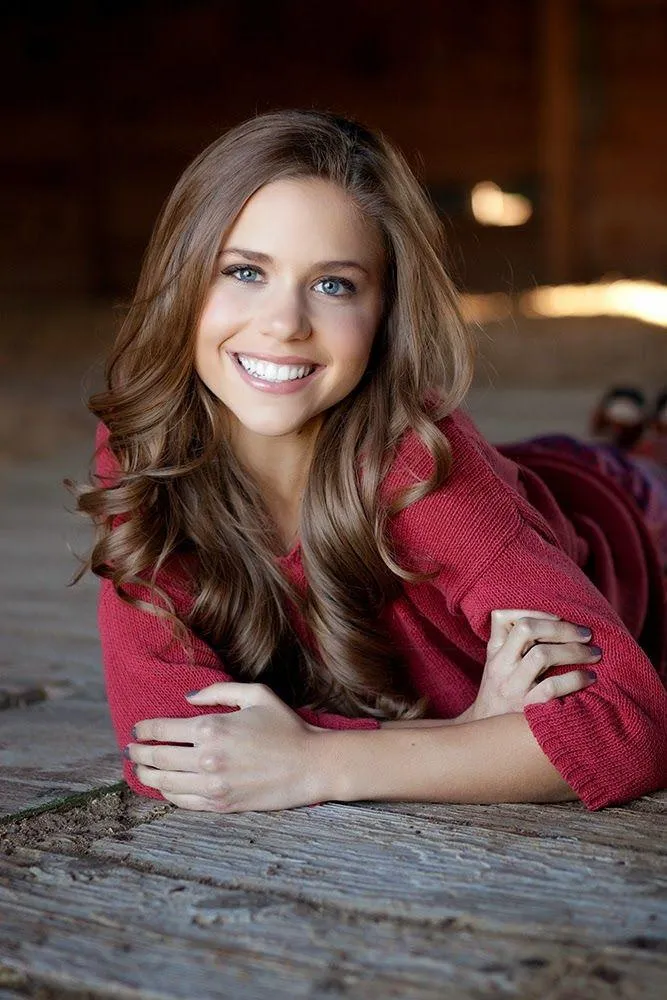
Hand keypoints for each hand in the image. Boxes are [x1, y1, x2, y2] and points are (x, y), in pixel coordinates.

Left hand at [126, 682, 325, 812]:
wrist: (311, 765)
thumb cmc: (286, 727)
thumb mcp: (256, 694)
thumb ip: (219, 690)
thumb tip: (188, 698)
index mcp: (212, 727)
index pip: (162, 729)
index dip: (144, 729)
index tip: (137, 728)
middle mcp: (207, 758)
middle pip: (156, 757)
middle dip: (137, 753)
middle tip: (130, 750)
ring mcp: (212, 785)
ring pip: (164, 782)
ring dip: (145, 775)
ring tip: (139, 770)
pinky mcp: (221, 805)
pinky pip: (183, 802)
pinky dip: (167, 794)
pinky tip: (163, 787)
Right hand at [464, 609, 600, 722]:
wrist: (487, 735)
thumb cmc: (501, 693)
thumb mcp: (497, 664)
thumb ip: (513, 642)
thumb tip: (551, 619)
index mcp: (494, 652)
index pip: (504, 617)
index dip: (535, 611)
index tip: (560, 617)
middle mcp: (500, 666)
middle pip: (526, 629)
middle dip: (561, 627)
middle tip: (586, 633)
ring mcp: (512, 688)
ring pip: (541, 654)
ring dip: (573, 650)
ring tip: (593, 653)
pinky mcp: (526, 709)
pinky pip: (552, 687)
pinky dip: (576, 679)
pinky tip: (589, 678)